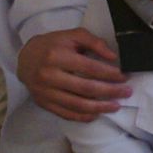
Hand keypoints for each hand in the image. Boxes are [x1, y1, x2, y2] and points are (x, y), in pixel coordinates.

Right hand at [17, 28, 131, 121]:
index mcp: (57, 56)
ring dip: (100, 107)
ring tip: (116, 106)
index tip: (124, 77)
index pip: (89, 68)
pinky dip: (83, 116)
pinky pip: (66, 114)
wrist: (25, 58)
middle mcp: (50, 76)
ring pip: (78, 105)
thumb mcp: (72, 35)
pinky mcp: (44, 103)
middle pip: (86, 89)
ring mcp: (46, 92)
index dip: (109, 74)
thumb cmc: (53, 45)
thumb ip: (94, 42)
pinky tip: (96, 114)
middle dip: (110, 92)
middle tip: (127, 92)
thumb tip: (113, 57)